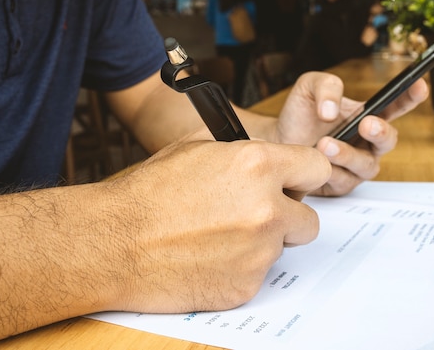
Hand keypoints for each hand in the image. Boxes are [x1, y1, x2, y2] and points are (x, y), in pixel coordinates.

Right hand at [111, 138, 330, 312]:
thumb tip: (271, 157)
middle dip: (288, 216)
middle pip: (310, 218)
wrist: (114, 242)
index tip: (297, 183)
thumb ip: (245, 151)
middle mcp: (267, 208)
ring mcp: (259, 251)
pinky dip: (241, 267)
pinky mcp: (246, 285)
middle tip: (257, 215)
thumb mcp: (197, 148)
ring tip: (219, 236)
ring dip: (262, 242)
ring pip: (283, 247)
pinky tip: (209, 257)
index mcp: (258, 165)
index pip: (318, 169)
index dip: (305, 176)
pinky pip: (259, 274)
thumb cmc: (150, 193)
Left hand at [274, 72, 427, 195]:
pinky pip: (343, 181)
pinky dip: (331, 172)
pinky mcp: (341, 185)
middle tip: (366, 123)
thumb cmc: (300, 114)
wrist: (276, 141)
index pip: (396, 106)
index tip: (420, 85)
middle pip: (388, 140)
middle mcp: (368, 142)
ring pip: (365, 165)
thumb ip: (326, 87)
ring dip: (347, 154)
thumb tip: (332, 111)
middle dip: (380, 132)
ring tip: (325, 144)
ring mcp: (356, 166)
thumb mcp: (309, 87)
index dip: (411, 96)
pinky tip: (317, 162)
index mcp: (368, 115)